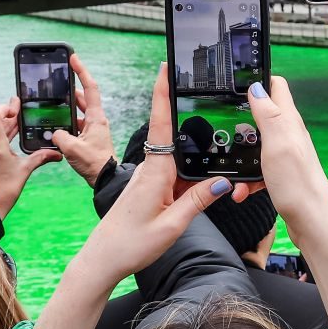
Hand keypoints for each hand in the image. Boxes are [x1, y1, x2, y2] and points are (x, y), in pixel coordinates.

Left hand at [0, 98, 61, 219]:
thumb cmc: (3, 192)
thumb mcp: (24, 171)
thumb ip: (40, 158)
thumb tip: (57, 154)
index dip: (5, 107)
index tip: (16, 105)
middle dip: (10, 117)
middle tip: (21, 108)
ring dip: (6, 129)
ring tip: (19, 124)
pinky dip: (1, 140)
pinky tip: (11, 142)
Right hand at [52, 54, 114, 186]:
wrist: (105, 179)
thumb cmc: (94, 163)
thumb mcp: (73, 148)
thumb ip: (60, 137)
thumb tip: (55, 133)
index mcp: (96, 118)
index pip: (90, 88)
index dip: (82, 72)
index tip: (74, 59)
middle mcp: (96, 120)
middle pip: (82, 97)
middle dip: (70, 88)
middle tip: (58, 80)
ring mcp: (93, 129)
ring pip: (78, 112)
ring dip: (66, 107)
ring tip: (51, 103)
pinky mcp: (89, 138)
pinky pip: (75, 125)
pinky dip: (66, 123)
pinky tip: (54, 127)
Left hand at [77, 63, 227, 288]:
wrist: (103, 261)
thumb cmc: (131, 245)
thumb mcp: (172, 225)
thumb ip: (199, 201)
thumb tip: (224, 181)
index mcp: (155, 172)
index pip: (160, 123)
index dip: (163, 94)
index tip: (166, 68)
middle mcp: (150, 169)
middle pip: (173, 134)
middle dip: (187, 113)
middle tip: (202, 90)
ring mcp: (149, 178)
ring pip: (177, 156)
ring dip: (193, 151)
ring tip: (214, 142)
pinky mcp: (150, 188)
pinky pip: (174, 172)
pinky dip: (189, 171)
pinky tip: (202, 179)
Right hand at [246, 77, 327, 236]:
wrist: (311, 223)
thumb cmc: (298, 185)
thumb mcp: (278, 143)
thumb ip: (268, 114)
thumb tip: (256, 87)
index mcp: (289, 122)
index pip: (276, 87)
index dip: (257, 79)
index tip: (235, 81)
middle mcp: (288, 135)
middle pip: (261, 114)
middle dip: (239, 120)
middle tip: (222, 128)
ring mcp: (284, 155)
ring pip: (255, 146)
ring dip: (240, 156)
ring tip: (231, 172)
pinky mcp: (281, 174)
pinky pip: (257, 170)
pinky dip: (247, 178)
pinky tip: (241, 190)